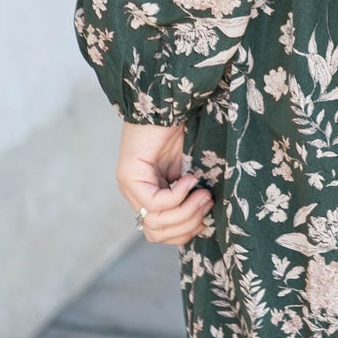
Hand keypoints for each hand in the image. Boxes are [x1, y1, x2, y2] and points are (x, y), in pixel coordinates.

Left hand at [116, 121, 213, 243]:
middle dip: (188, 225)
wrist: (167, 103)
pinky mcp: (129, 175)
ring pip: (155, 222)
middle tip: (208, 203)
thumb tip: (205, 222)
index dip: (185, 232)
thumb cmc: (180, 132)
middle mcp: (133, 195)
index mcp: (146, 197)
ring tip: (203, 194)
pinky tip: (190, 179)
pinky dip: (178, 195)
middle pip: (157, 233)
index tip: (206, 215)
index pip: (159, 234)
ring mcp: (129, 186)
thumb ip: (190, 197)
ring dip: (186, 212)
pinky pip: (156, 202)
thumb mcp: (189, 173)